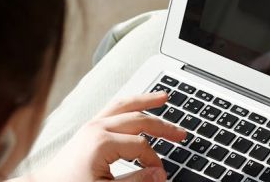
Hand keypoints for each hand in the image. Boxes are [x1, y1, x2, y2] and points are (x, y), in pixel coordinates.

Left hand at [27, 91, 185, 181]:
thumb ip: (136, 181)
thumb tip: (160, 174)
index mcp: (102, 142)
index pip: (142, 147)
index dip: (155, 161)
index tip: (160, 174)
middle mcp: (97, 128)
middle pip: (138, 120)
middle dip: (163, 126)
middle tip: (182, 134)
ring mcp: (91, 126)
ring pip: (125, 106)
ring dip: (146, 101)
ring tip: (164, 97)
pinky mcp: (87, 129)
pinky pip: (112, 108)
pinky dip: (129, 104)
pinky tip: (137, 105)